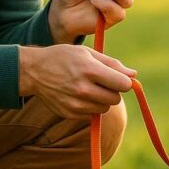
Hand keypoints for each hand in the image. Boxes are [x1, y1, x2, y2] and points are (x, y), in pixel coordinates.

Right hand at [19, 44, 135, 118]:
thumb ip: (112, 64)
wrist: (34, 71)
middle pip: (115, 99)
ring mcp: (76, 104)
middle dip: (113, 91)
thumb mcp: (88, 53)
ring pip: (105, 109)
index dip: (124, 82)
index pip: (123, 85)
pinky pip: (91, 115)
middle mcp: (83, 89)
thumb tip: (134, 75)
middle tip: (101, 82)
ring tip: (89, 88)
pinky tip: (78, 95)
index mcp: (90, 70)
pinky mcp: (70, 114)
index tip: (118, 78)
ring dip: (102, 100)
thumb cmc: (64, 57)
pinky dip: (90, 107)